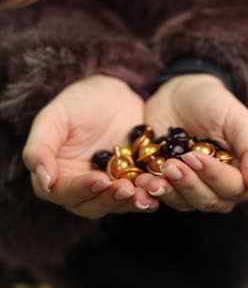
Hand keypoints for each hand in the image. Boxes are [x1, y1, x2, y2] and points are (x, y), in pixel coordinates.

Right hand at [22, 75, 158, 218]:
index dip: (80, 189)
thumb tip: (43, 180)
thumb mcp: (54, 117)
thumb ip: (40, 147)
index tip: (98, 180)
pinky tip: (158, 190)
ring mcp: (106, 184)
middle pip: (90, 204)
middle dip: (109, 199)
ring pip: (115, 204)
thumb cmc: (78, 101)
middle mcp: (79, 185)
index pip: (62, 192)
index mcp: (56, 173)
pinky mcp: (130, 180)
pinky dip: (147, 195)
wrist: (112, 91)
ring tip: (144, 195)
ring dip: (129, 203)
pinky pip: (138, 193)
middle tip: (125, 189)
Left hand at [136, 74, 247, 212]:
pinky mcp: (165, 182)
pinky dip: (151, 190)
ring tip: (152, 176)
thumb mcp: (237, 119)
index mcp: (239, 172)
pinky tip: (141, 181)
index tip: (194, 156)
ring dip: (168, 191)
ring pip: (183, 201)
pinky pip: (159, 195)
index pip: (233, 188)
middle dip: (188, 183)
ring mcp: (190, 187)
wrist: (179, 93)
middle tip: (172, 164)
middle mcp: (216, 186)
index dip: (214, 176)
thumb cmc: (213, 103)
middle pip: (207, 199)